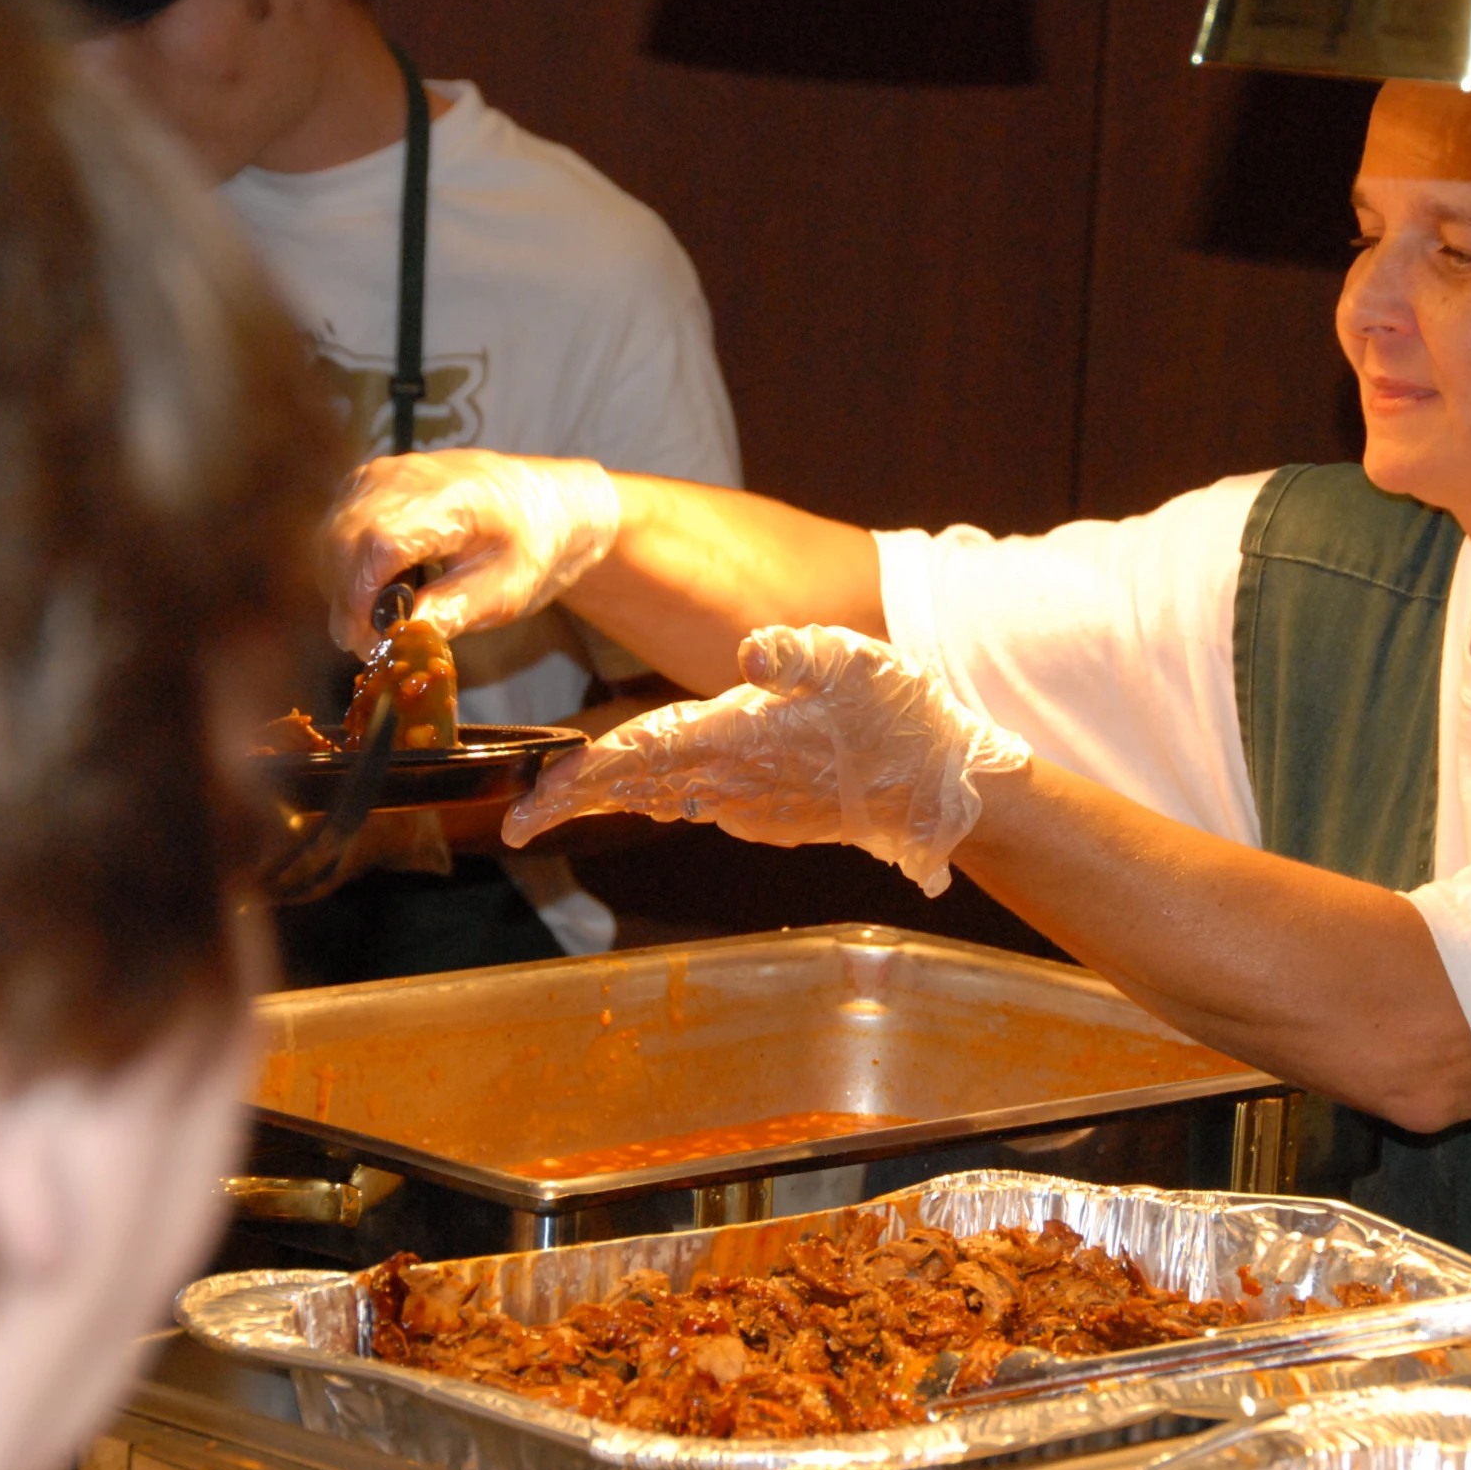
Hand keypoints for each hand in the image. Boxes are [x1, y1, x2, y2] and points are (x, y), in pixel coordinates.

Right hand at [318, 449, 620, 655]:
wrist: (543, 505)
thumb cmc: (531, 546)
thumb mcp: (507, 590)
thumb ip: (454, 611)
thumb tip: (401, 638)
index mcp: (448, 498)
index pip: (379, 544)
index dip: (362, 598)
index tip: (368, 644)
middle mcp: (402, 476)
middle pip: (343, 541)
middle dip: (349, 601)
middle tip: (376, 644)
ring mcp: (379, 475)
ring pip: (331, 538)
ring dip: (345, 587)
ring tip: (387, 619)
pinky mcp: (366, 484)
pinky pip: (335, 531)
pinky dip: (348, 569)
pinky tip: (384, 589)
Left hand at [502, 625, 1030, 895]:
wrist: (947, 788)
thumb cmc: (898, 718)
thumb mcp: (855, 663)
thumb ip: (798, 654)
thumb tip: (755, 651)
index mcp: (735, 739)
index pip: (633, 761)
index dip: (573, 785)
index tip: (523, 813)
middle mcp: (732, 785)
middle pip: (635, 790)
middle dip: (578, 801)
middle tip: (522, 818)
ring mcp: (754, 808)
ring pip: (668, 800)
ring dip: (621, 797)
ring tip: (577, 793)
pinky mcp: (776, 818)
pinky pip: (707, 806)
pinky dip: (671, 798)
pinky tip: (663, 788)